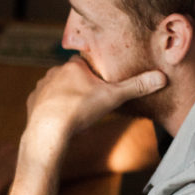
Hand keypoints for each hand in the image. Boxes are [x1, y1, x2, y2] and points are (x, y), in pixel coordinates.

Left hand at [26, 56, 166, 141]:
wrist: (48, 131)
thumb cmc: (80, 111)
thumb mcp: (113, 97)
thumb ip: (137, 87)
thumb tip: (162, 77)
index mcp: (73, 66)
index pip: (86, 63)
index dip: (95, 74)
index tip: (101, 85)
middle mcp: (54, 72)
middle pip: (71, 76)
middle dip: (81, 86)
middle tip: (92, 102)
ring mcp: (41, 87)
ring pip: (57, 88)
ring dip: (65, 97)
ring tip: (76, 112)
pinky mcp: (32, 102)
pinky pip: (44, 102)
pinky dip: (51, 109)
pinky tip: (59, 119)